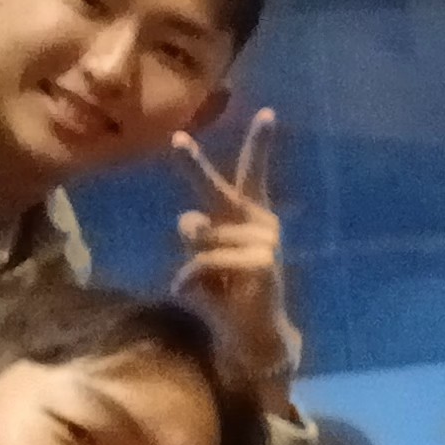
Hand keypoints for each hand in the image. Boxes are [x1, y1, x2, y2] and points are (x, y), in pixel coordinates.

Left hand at [171, 109, 298, 385]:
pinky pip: (203, 261)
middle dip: (192, 166)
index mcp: (250, 214)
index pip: (252, 173)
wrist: (252, 332)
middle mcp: (261, 222)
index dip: (260, 143)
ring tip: (207, 282)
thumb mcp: (208, 255)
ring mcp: (265, 242)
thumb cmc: (228, 289)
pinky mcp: (261, 264)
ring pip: (200, 236)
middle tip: (176, 140)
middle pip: (217, 190)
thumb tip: (190, 218)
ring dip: (192, 260)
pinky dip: (189, 279)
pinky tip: (194, 293)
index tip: (268, 112)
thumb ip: (199, 231)